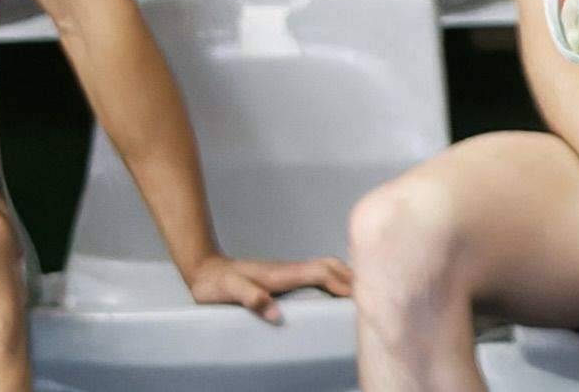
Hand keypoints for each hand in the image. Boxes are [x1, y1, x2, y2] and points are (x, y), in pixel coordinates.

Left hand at [182, 252, 350, 322]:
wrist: (206, 269)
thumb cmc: (216, 284)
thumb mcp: (229, 292)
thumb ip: (251, 298)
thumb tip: (274, 313)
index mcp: (282, 274)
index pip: (321, 274)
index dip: (342, 283)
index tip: (361, 295)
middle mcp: (290, 269)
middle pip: (330, 265)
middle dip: (353, 275)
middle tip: (373, 290)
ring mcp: (288, 271)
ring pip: (326, 266)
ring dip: (346, 274)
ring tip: (362, 289)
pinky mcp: (285, 275)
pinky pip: (318, 272)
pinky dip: (335, 276)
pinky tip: (336, 287)